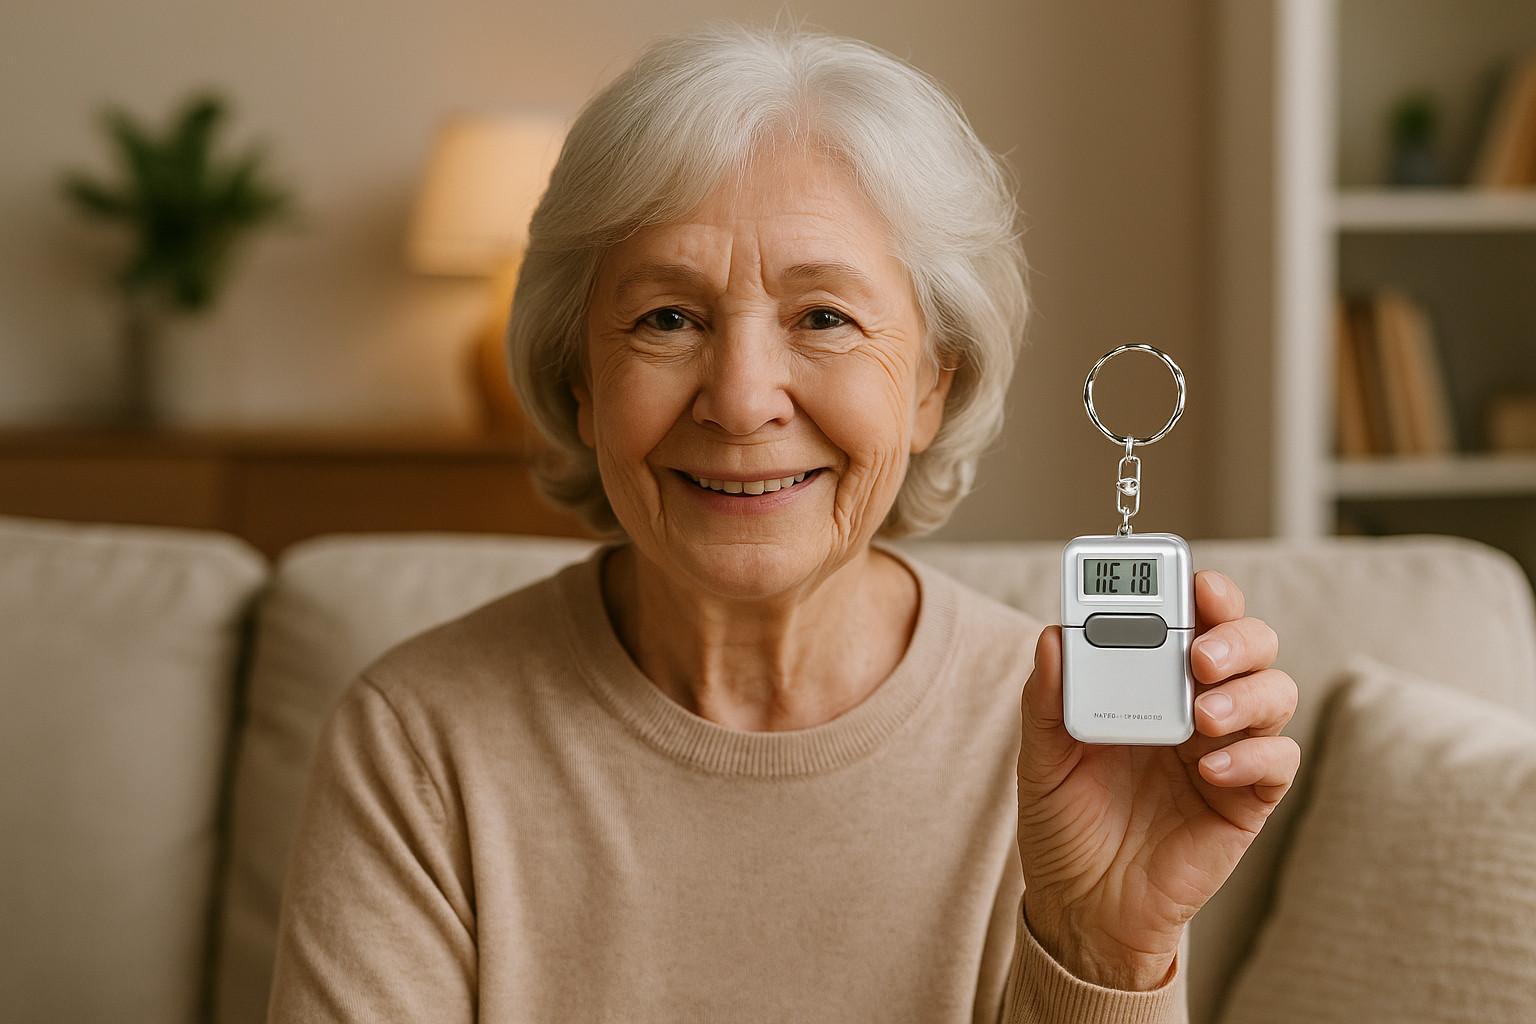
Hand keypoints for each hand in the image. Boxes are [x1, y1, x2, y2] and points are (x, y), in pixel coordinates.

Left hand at [1015, 570, 1299, 989]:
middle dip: (1236, 635)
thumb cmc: (1063, 822)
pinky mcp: (1246, 799)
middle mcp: (1196, 705)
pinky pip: (1277, 761)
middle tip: (1200, 655)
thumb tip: (1054, 636)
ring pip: (1275, 692)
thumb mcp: (1041, 757)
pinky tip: (1213, 767)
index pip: (1191, 619)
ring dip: (1248, 692)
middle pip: (1249, 644)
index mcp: (1149, 681)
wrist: (1081, 906)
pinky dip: (1255, 754)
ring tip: (1201, 715)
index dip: (1204, 593)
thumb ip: (1047, 699)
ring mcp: (1226, 749)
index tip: (1196, 584)